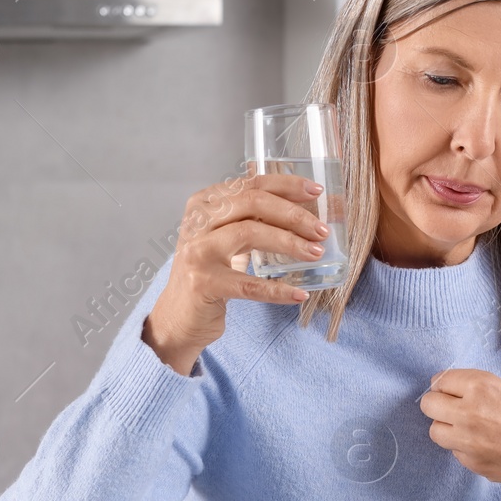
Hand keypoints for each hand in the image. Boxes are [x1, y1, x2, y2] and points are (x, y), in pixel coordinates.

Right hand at [142, 172, 329, 374]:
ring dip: (289, 243)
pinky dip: (276, 289)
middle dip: (293, 214)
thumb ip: (256, 217)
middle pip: (253, 203)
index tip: (316, 191)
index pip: (251, 184)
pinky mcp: (202, 283)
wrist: (180, 316)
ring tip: (315, 253)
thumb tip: (307, 205)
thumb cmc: (211, 272)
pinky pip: (248, 284)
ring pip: (250, 233)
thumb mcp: (229, 236)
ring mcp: (197, 251)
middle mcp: (197, 221)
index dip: (287, 186)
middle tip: (321, 231)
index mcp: (205, 203)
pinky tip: (299, 294)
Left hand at [420, 369, 500, 500]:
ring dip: (447, 428)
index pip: (439, 380)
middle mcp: (470, 412)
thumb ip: (475, 391)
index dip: (446, 386)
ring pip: (435, 431)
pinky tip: (488, 447)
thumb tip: (445, 392)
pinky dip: (465, 449)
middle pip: (429, 405)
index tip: (453, 390)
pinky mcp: (474, 464)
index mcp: (481, 386)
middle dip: (439, 405)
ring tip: (469, 429)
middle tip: (455, 408)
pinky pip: (455, 453)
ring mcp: (469, 442)